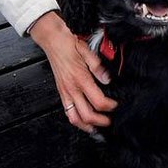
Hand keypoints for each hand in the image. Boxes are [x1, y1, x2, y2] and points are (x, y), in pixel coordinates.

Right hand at [29, 12, 115, 132]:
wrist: (52, 40)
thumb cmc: (68, 43)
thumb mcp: (87, 50)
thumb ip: (98, 66)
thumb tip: (108, 79)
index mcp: (80, 78)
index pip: (98, 101)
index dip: (110, 106)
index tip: (116, 105)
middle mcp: (71, 88)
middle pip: (87, 115)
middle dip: (101, 121)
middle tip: (110, 120)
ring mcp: (65, 92)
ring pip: (75, 118)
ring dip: (87, 126)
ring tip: (97, 127)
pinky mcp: (61, 92)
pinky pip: (67, 112)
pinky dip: (76, 120)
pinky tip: (83, 119)